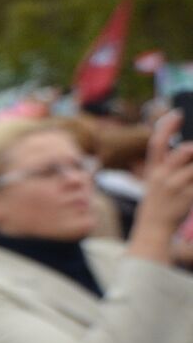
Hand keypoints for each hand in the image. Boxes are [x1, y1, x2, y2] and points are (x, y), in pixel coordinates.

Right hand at [129, 111, 192, 262]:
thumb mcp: (155, 181)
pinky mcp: (188, 197)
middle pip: (184, 151)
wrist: (152, 229)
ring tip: (190, 173)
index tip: (179, 113)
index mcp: (153, 170)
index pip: (156, 142)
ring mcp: (175, 187)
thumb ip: (170, 163)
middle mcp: (162, 177)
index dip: (167, 125)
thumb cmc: (158, 202)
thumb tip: (189, 148)